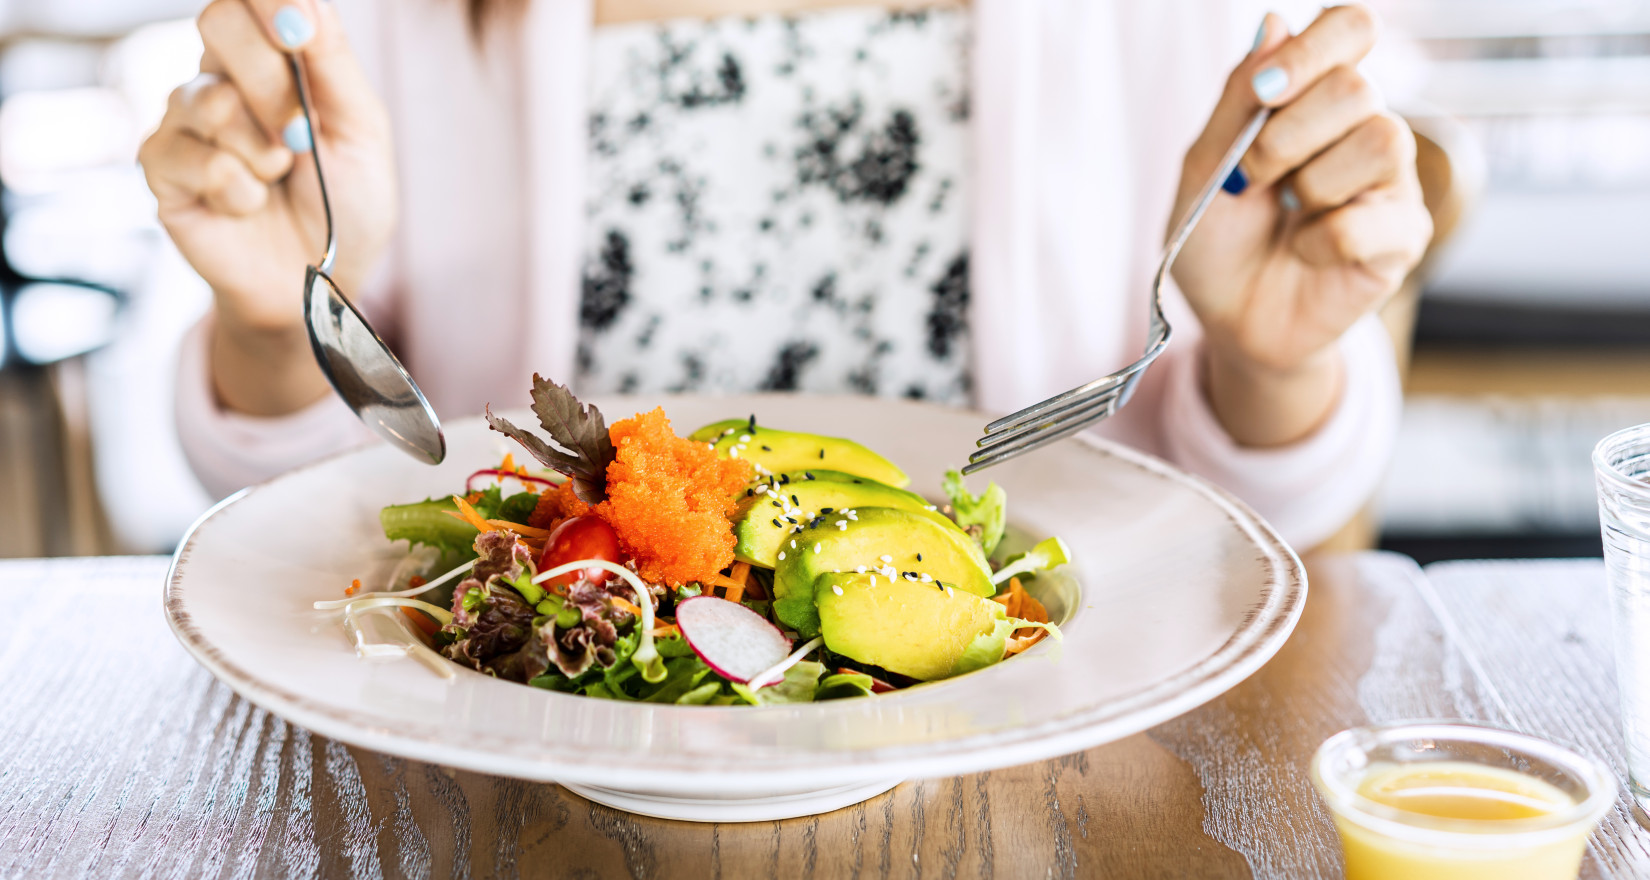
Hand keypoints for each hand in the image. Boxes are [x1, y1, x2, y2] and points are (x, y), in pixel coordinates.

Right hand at [138, 0, 395, 414]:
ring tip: (280, 178)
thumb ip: (335, 67)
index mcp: (273, 57)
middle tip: (301, 133)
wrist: (318, 282)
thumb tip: (308, 5)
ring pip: (208, 98)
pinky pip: (195, 159)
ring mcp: (185, 120)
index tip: (297, 30)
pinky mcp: (162, 168)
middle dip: (271, 80)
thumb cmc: (345, 204)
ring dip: (262, 148)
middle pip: (216, 23)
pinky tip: (248, 206)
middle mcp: (221, 76)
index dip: (270, 2)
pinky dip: (238, 191)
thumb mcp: (363, 133)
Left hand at [1171, 5, 1431, 445]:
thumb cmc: (1217, 240)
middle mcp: (1363, 127)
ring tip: (1289, 212)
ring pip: (1383, 139)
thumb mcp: (1206, 165)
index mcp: (1316, 97)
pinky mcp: (1403, 237)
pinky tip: (1307, 252)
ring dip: (1312, 183)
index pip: (1350, 29)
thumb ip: (1239, 98)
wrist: (1228, 319)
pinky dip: (1322, 239)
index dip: (1313, 49)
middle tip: (1254, 177)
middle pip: (1358, 87)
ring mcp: (1390, 182)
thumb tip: (1273, 21)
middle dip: (1286, 136)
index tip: (1265, 90)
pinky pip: (1371, 220)